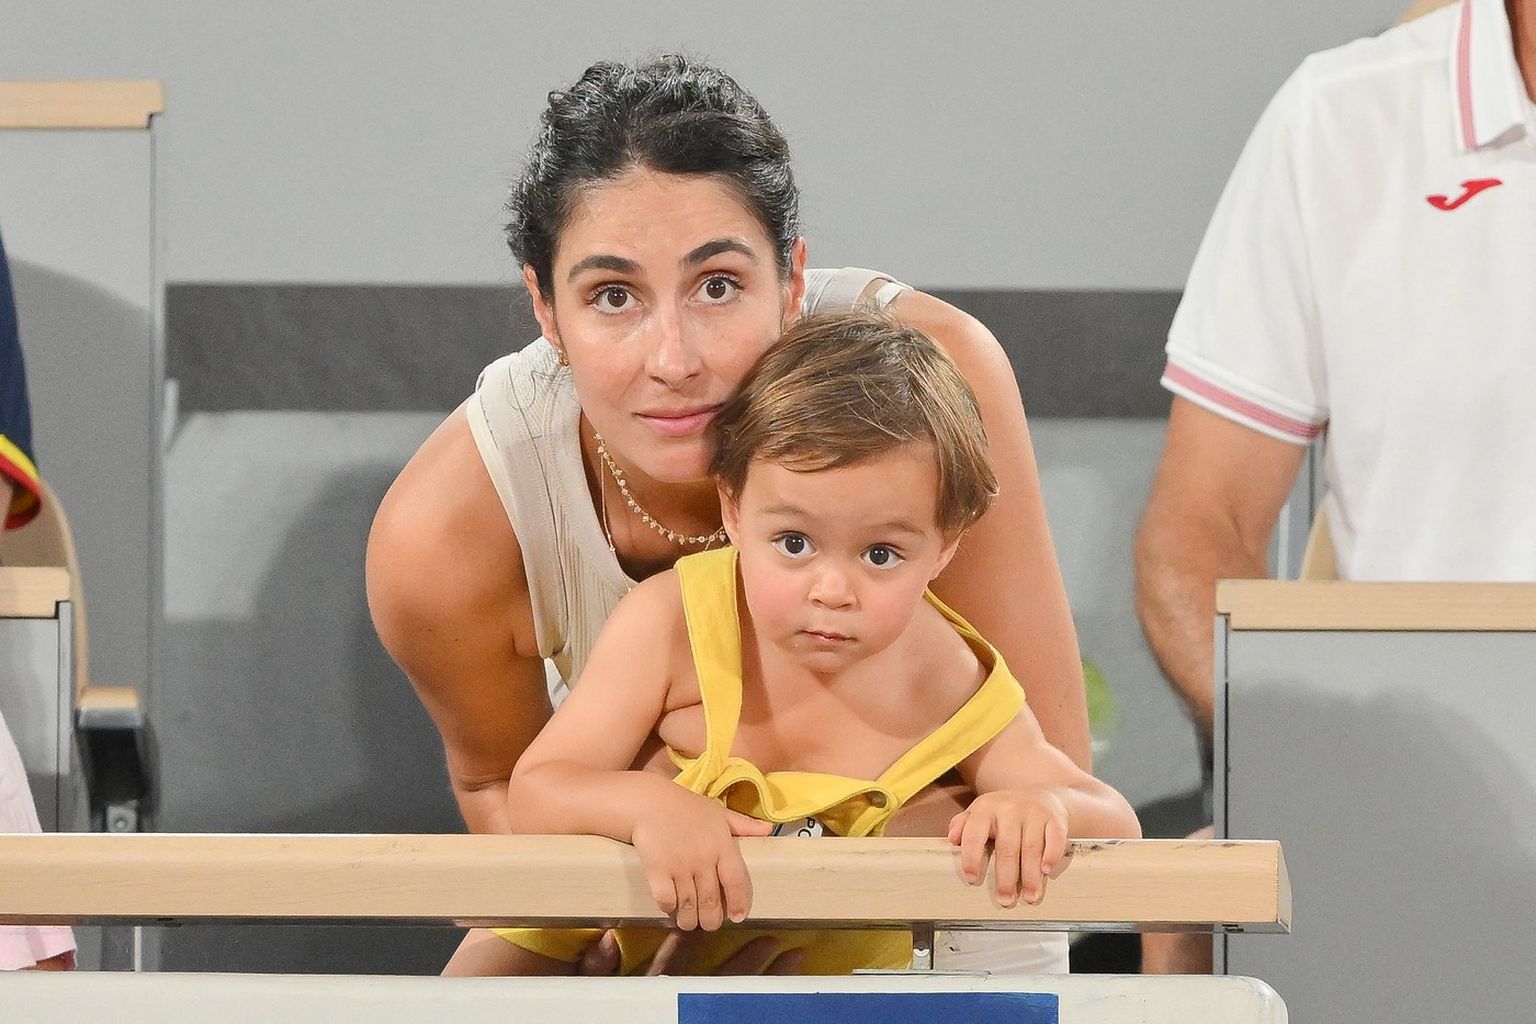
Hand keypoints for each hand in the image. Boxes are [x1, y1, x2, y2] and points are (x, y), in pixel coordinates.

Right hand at [630, 790, 772, 930]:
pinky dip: (669, 908)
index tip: (737, 918)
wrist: (648, 802)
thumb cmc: (686, 807)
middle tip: (709, 924)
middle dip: (711, 920)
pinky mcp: (657, 870)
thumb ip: (743, 825)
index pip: (736, 881)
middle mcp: (704, 858)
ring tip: (689, 922)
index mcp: (722, 845)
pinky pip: (666, 900)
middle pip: (711, 901)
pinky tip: (670, 907)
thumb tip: (769, 830)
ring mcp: (680, 865)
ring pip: (689, 906)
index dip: (738, 903)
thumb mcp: (718, 813)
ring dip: (689, 920)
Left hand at [947, 788, 1068, 906]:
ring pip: (1031, 847)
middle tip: (1005, 899)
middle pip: (1007, 847)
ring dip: (1030, 875)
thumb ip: (962, 825)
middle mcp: (1009, 808)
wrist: (1041, 796)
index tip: (972, 879)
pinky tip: (1046, 871)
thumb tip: (952, 839)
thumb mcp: (980, 812)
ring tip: (1028, 896)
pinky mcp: (1055, 819)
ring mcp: (1034, 812)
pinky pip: (1055, 839)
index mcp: (986, 808)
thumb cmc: (1004, 812)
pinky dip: (1051, 855)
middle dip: (1006, 877)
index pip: (975, 833)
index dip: (971, 857)